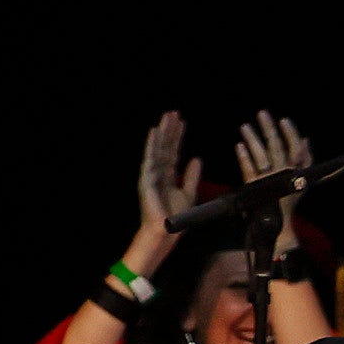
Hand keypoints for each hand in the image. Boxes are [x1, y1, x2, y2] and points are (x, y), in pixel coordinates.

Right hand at [134, 113, 199, 250]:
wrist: (166, 231)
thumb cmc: (176, 215)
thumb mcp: (189, 192)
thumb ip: (191, 175)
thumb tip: (196, 158)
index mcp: (169, 174)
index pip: (174, 150)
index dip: (178, 137)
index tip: (182, 121)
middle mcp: (159, 171)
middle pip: (165, 146)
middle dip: (170, 129)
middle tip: (174, 112)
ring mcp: (152, 174)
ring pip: (158, 148)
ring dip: (162, 132)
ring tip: (166, 117)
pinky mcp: (147, 179)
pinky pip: (150, 159)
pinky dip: (152, 145)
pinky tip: (155, 133)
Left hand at [238, 112, 313, 241]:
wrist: (278, 226)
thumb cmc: (288, 200)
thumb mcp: (302, 180)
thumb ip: (305, 159)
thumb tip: (306, 140)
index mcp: (298, 173)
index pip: (297, 150)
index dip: (291, 134)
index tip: (284, 120)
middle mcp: (285, 175)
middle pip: (278, 148)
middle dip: (269, 130)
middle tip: (262, 113)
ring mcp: (269, 181)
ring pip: (262, 157)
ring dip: (253, 140)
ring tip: (244, 126)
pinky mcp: (255, 188)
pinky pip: (249, 170)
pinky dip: (244, 158)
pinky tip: (238, 146)